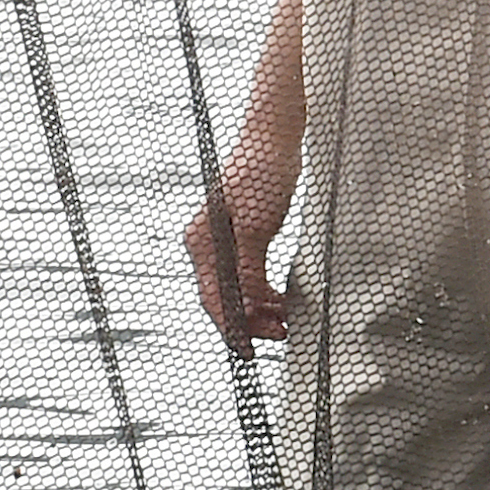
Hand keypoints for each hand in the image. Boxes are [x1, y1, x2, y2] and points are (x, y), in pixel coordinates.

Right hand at [184, 145, 295, 343]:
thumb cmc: (262, 173)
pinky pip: (250, 276)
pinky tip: (283, 301)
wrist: (274, 138)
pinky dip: (265, 292)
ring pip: (239, 290)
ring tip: (287, 322)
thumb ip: (249, 267)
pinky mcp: (242, 237)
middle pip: (225, 297)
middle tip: (282, 334)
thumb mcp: (257, 225)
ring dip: (261, 309)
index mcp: (202, 243)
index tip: (250, 351)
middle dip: (251, 321)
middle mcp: (206, 245)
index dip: (232, 328)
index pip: (214, 298)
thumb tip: (248, 304)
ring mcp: (223, 242)